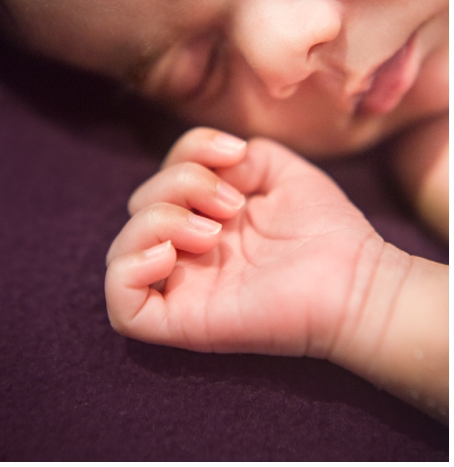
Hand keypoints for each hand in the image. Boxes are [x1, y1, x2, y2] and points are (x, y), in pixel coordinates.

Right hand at [105, 127, 385, 358]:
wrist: (359, 281)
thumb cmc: (328, 232)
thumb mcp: (279, 171)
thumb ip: (239, 154)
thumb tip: (211, 162)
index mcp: (202, 220)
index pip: (162, 177)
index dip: (187, 153)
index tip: (237, 155)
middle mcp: (184, 255)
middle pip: (137, 209)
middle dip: (178, 186)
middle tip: (233, 206)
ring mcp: (179, 290)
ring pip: (119, 253)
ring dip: (158, 222)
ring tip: (211, 234)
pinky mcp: (180, 323)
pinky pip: (120, 305)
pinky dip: (131, 270)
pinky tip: (170, 255)